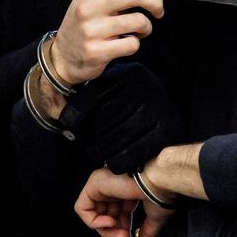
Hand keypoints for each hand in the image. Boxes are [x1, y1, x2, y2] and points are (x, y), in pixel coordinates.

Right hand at [48, 0, 167, 85]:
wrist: (62, 56)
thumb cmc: (83, 24)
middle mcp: (89, 7)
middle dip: (155, 2)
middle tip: (158, 10)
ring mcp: (92, 30)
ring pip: (138, 21)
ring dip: (147, 27)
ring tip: (140, 30)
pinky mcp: (97, 51)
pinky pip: (132, 44)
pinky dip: (136, 44)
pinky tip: (126, 43)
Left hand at [59, 62, 181, 173]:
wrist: (174, 114)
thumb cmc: (139, 105)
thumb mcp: (121, 90)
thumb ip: (97, 96)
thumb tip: (63, 113)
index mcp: (132, 73)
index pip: (96, 94)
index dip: (78, 112)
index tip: (68, 125)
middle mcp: (147, 86)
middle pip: (108, 116)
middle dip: (92, 134)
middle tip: (86, 147)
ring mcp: (159, 106)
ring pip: (121, 133)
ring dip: (104, 149)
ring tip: (97, 156)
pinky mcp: (168, 127)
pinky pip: (138, 148)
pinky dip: (123, 159)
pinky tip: (114, 164)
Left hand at [74, 166, 175, 236]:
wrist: (160, 182)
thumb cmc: (160, 194)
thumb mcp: (154, 218)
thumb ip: (146, 232)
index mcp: (126, 193)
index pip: (117, 217)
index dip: (121, 234)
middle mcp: (111, 189)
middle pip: (105, 219)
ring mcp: (101, 186)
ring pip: (95, 217)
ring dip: (108, 232)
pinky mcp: (93, 185)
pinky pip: (83, 209)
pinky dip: (94, 222)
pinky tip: (111, 223)